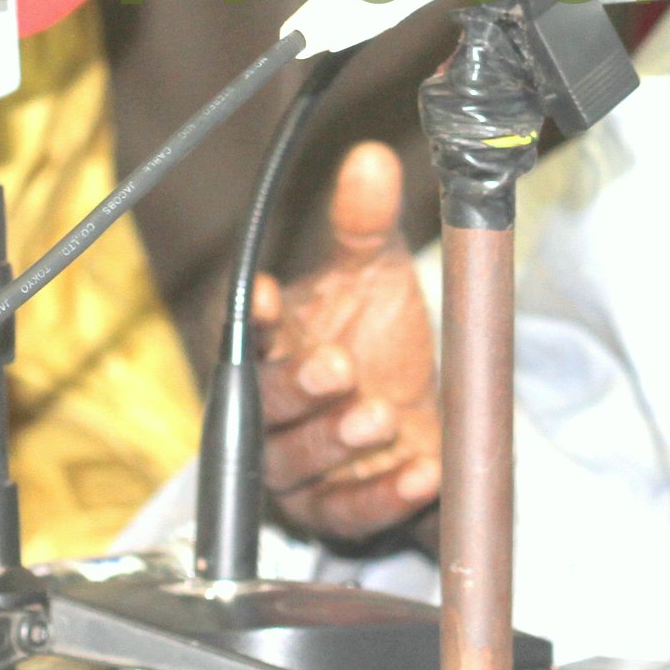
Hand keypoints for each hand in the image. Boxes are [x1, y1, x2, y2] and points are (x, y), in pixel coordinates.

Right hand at [253, 141, 441, 539]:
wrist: (416, 412)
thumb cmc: (376, 340)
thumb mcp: (375, 274)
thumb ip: (365, 223)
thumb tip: (371, 158)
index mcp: (274, 345)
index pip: (247, 332)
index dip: (253, 319)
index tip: (268, 299)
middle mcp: (274, 410)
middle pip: (266, 404)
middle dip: (299, 387)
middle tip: (337, 367)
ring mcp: (300, 467)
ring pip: (298, 462)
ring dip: (337, 439)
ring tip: (379, 415)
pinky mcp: (335, 510)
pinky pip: (349, 511)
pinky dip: (383, 495)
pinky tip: (422, 472)